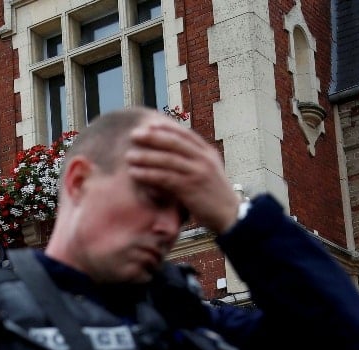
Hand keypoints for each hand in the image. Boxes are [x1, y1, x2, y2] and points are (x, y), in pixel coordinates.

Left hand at [127, 118, 241, 233]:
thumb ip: (193, 162)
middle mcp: (204, 159)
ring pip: (167, 160)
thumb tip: (171, 154)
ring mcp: (198, 173)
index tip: (150, 124)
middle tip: (134, 135)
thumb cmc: (214, 196)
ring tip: (129, 156)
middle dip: (152, 137)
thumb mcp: (208, 172)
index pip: (185, 135)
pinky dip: (148, 174)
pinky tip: (135, 173)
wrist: (230, 215)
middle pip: (174, 143)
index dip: (167, 128)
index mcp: (208, 153)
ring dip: (146, 157)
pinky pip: (165, 178)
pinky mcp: (191, 188)